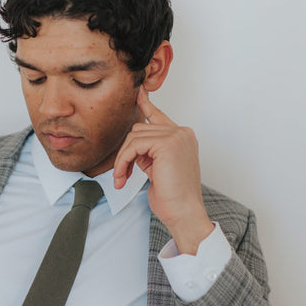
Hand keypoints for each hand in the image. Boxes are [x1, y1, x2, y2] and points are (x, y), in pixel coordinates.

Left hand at [113, 89, 213, 254]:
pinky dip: (123, 162)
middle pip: (139, 129)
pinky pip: (133, 146)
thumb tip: (133, 143)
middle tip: (121, 175)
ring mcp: (176, 136)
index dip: (147, 105)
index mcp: (183, 137)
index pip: (159, 117)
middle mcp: (182, 133)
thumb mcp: (158, 168)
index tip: (138, 93)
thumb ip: (149, 151)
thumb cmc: (172, 197)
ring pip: (133, 137)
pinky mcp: (166, 143)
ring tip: (122, 179)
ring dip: (122, 160)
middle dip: (126, 152)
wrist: (184, 212)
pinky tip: (123, 177)